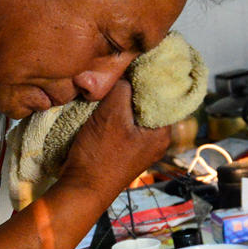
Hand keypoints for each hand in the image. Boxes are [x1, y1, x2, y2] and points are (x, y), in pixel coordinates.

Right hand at [58, 79, 170, 197]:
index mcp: (163, 132)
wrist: (81, 189)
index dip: (151, 74)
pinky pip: (124, 121)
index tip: (137, 58)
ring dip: (121, 98)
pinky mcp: (125, 148)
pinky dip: (115, 110)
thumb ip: (123, 87)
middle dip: (134, 85)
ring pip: (134, 110)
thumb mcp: (111, 114)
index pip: (166, 93)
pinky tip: (103, 102)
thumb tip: (127, 71)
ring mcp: (140, 145)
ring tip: (109, 83)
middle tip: (119, 68)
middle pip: (149, 101)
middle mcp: (156, 139)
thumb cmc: (99, 156)